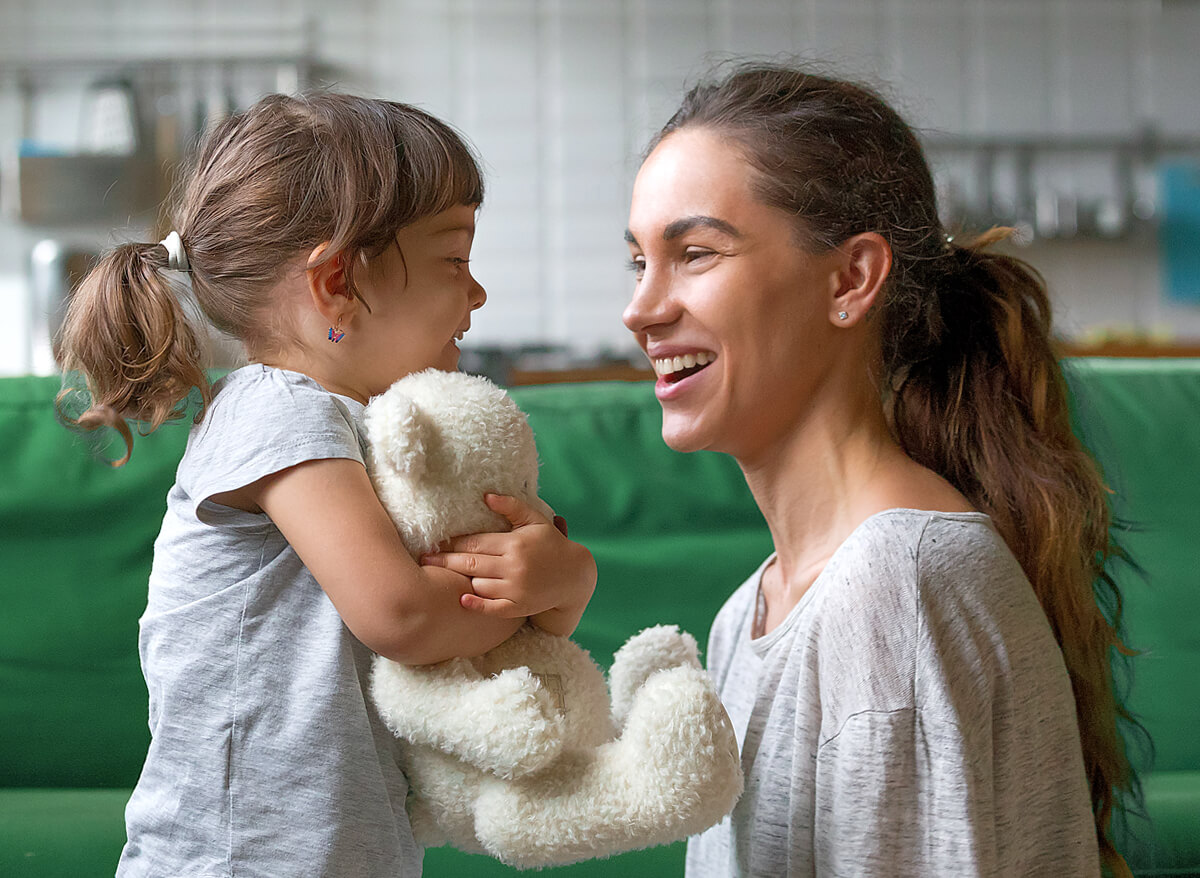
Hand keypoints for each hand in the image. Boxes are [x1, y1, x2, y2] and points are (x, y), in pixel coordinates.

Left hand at [420, 494, 595, 632]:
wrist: (574, 576)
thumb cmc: (551, 544)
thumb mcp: (535, 520)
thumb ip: (512, 507)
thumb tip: (486, 496)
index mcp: (514, 543)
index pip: (475, 542)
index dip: (453, 543)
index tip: (436, 541)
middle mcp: (514, 566)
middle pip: (469, 563)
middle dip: (444, 560)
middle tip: (425, 559)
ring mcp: (516, 589)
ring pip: (478, 584)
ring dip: (462, 579)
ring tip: (445, 575)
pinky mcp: (518, 607)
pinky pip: (491, 607)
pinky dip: (475, 604)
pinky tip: (462, 599)